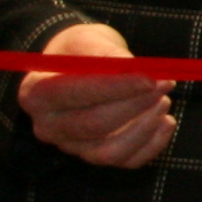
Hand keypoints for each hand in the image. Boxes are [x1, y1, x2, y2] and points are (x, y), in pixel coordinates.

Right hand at [18, 21, 174, 169]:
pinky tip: (166, 121)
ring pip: (110, 151)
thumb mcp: (89, 39)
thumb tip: (138, 70)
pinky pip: (127, 161)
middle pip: (93, 125)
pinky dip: (153, 144)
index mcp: (35, 93)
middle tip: (165, 84)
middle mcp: (47, 126)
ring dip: (145, 127)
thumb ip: (109, 54)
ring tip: (164, 100)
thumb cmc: (82, 52)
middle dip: (135, 105)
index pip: (73, 94)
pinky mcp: (95, 157)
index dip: (115, 87)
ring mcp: (71, 147)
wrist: (80, 68)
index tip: (150, 78)